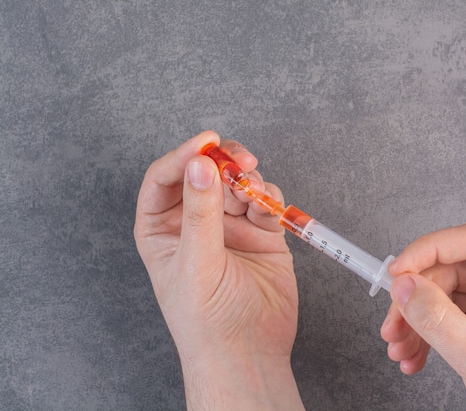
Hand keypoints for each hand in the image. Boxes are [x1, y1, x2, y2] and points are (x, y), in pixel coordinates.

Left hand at [134, 132, 303, 410]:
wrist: (248, 352)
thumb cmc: (207, 320)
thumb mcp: (197, 265)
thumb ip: (200, 214)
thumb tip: (200, 166)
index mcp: (163, 229)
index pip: (165, 179)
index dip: (183, 157)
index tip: (205, 145)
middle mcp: (195, 222)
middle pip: (205, 173)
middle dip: (223, 161)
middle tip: (239, 158)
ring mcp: (230, 227)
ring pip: (238, 183)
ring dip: (249, 178)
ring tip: (255, 191)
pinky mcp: (262, 233)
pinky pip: (265, 202)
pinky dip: (270, 197)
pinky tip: (269, 207)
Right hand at [381, 222, 465, 410]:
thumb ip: (437, 318)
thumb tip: (403, 286)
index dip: (428, 251)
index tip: (397, 271)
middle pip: (452, 268)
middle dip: (417, 299)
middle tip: (394, 322)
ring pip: (446, 290)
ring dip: (417, 319)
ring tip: (401, 346)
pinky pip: (451, 310)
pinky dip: (429, 331)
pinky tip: (415, 352)